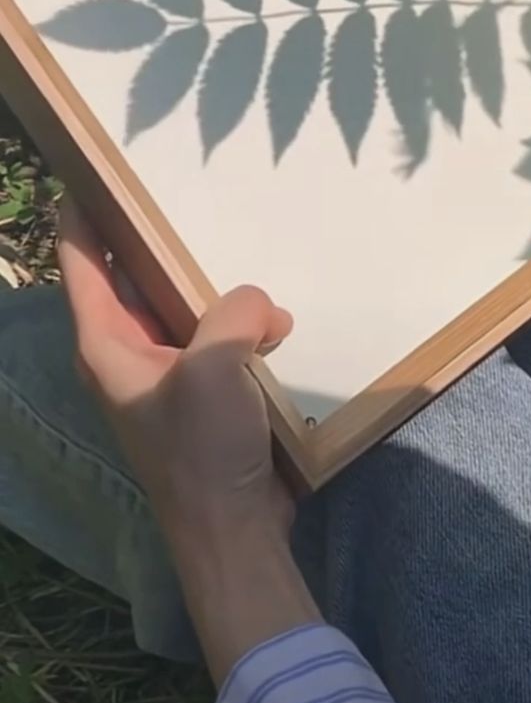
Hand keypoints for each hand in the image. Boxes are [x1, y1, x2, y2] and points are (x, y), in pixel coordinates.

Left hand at [57, 198, 292, 541]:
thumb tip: (263, 307)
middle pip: (131, 277)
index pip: (83, 263)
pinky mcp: (202, 391)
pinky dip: (240, 323)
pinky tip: (277, 320)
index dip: (81, 215)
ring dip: (207, 284)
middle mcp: (128, 353)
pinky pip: (215, 336)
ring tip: (236, 244)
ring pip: (179, 305)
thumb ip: (234, 312)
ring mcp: (166, 372)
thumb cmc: (203, 450)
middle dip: (152, 238)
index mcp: (107, 344)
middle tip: (174, 188)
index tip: (88, 172)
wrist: (234, 530)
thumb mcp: (217, 367)